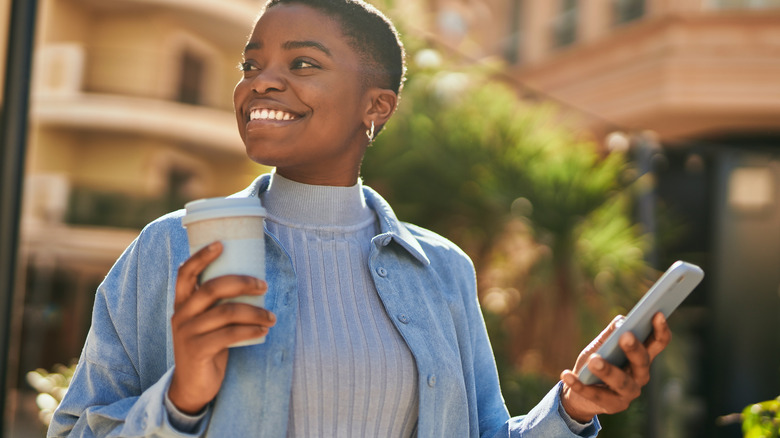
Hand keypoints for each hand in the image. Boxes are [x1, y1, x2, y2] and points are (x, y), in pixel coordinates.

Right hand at [168, 241, 275, 413]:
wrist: (192, 385)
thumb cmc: (207, 345)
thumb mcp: (207, 321)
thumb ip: (218, 303)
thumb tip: (253, 280)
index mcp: (182, 303)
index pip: (185, 273)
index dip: (201, 256)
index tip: (221, 244)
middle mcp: (181, 314)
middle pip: (212, 288)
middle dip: (242, 283)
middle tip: (264, 286)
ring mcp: (188, 333)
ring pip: (226, 312)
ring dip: (255, 312)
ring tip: (272, 317)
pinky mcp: (198, 351)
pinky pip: (229, 335)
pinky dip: (250, 330)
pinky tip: (264, 331)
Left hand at [559, 312, 671, 422]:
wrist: (580, 394)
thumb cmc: (596, 362)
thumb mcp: (601, 345)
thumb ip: (612, 333)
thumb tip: (622, 320)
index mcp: (642, 358)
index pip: (657, 343)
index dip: (660, 330)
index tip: (657, 314)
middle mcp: (640, 376)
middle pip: (642, 362)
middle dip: (634, 349)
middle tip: (625, 336)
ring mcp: (628, 393)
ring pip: (621, 382)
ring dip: (607, 370)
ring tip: (593, 360)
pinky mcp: (611, 406)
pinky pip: (594, 394)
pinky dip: (579, 384)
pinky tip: (566, 374)